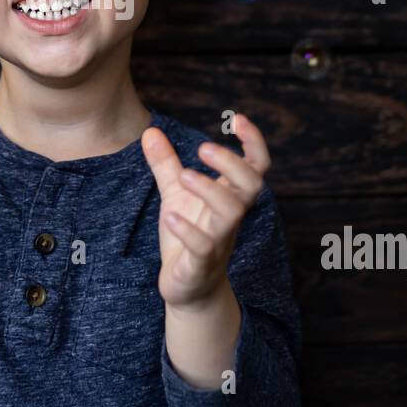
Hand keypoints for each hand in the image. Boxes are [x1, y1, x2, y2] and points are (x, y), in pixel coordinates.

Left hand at [141, 113, 270, 309]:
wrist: (187, 287)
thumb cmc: (188, 235)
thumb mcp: (174, 194)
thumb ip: (166, 164)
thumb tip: (150, 130)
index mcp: (228, 196)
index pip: (255, 165)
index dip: (253, 142)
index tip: (237, 118)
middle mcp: (230, 216)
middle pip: (252, 185)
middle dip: (232, 163)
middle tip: (203, 147)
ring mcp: (218, 239)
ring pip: (231, 213)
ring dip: (210, 190)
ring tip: (185, 175)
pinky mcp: (201, 263)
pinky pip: (203, 246)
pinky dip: (189, 230)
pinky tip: (171, 217)